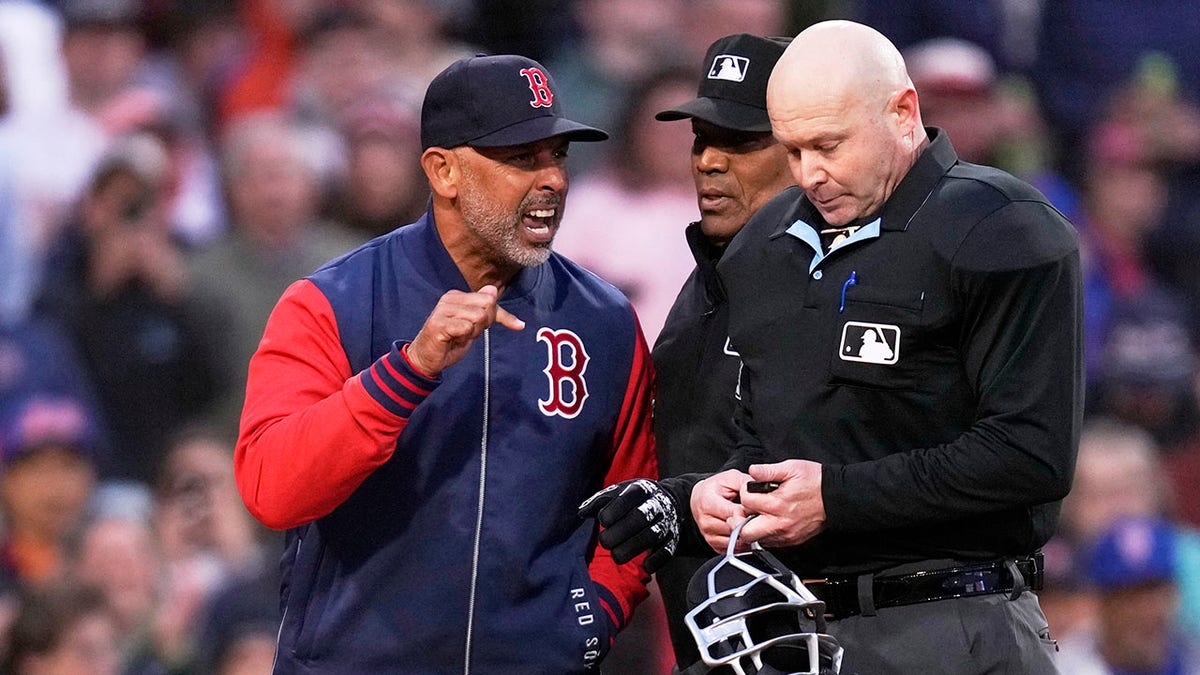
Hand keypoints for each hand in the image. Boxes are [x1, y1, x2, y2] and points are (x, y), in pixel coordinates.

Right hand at [406, 285, 524, 376]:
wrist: (426, 358)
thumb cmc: (450, 341)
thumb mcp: (475, 325)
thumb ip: (488, 310)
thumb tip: (495, 290)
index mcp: (458, 296)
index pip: (490, 297)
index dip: (498, 316)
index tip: (508, 326)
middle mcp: (449, 299)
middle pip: (487, 304)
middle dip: (485, 323)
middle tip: (470, 333)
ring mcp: (443, 310)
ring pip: (479, 316)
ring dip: (474, 332)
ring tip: (461, 336)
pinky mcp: (439, 324)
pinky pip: (466, 327)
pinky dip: (465, 338)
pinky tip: (454, 339)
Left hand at [578, 479, 678, 572]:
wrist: (671, 500)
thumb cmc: (635, 499)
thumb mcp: (619, 492)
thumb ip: (600, 501)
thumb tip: (581, 512)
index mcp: (640, 489)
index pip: (627, 498)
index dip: (613, 511)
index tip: (602, 521)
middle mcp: (656, 504)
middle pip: (640, 517)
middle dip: (620, 532)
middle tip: (604, 541)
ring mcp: (666, 522)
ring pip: (652, 535)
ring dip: (632, 548)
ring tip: (616, 555)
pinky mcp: (673, 539)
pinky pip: (667, 551)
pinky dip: (657, 560)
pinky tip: (646, 565)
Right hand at [691, 469, 750, 552]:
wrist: (701, 497)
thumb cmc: (716, 487)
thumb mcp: (731, 478)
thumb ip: (745, 484)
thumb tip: (760, 494)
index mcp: (708, 503)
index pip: (733, 514)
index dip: (748, 512)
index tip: (756, 510)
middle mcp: (706, 521)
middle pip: (735, 529)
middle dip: (748, 523)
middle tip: (755, 517)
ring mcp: (709, 535)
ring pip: (735, 541)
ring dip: (745, 534)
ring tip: (749, 523)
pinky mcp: (714, 545)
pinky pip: (733, 549)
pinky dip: (742, 543)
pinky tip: (743, 532)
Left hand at [737, 459, 824, 546]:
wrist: (836, 497)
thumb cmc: (816, 481)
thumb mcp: (792, 468)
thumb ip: (768, 470)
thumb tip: (752, 470)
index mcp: (778, 503)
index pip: (746, 502)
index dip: (744, 493)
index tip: (750, 489)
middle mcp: (780, 523)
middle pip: (746, 532)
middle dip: (741, 520)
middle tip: (747, 509)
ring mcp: (786, 535)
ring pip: (757, 540)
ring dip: (753, 528)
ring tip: (759, 514)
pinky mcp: (791, 541)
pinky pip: (770, 543)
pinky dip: (765, 534)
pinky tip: (769, 521)